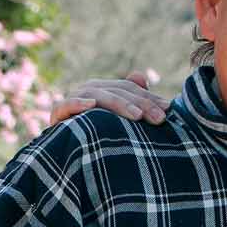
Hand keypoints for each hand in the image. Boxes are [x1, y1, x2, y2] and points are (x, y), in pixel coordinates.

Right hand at [49, 71, 169, 125]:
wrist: (64, 150)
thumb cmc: (96, 132)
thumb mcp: (117, 118)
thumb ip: (131, 98)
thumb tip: (140, 76)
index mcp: (105, 89)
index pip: (130, 89)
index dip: (149, 97)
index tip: (168, 109)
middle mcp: (90, 90)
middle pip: (118, 91)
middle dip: (141, 104)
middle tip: (159, 119)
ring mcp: (73, 99)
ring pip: (98, 96)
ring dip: (118, 104)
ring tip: (137, 116)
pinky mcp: (58, 113)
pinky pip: (65, 105)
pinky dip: (77, 104)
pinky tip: (91, 107)